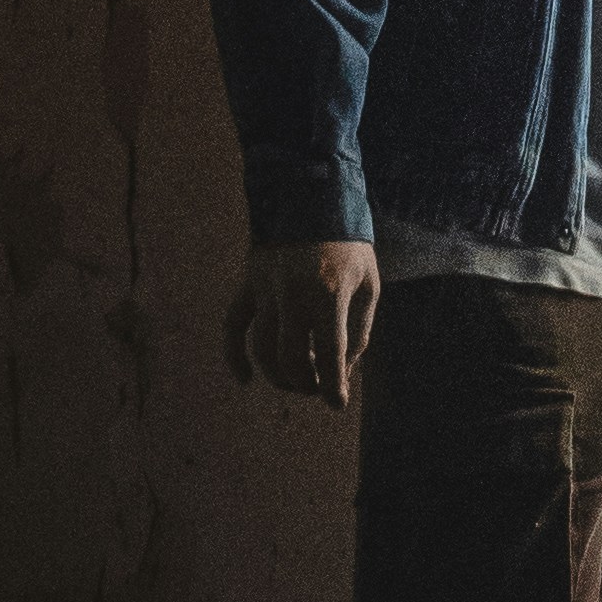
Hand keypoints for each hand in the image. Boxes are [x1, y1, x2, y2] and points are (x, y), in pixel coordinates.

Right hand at [222, 238, 378, 405]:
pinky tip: (245, 379)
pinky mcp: (249, 283)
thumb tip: (342, 371)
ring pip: (262, 348)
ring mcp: (265, 288)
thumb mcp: (368, 285)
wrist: (313, 198)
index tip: (337, 404)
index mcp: (328, 293)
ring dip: (278, 374)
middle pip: (291, 358)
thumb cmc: (349, 246)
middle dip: (306, 383)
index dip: (333, 386)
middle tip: (318, 386)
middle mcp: (292, 293)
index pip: (329, 353)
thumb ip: (358, 330)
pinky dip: (234, 356)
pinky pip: (233, 325)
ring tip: (297, 378)